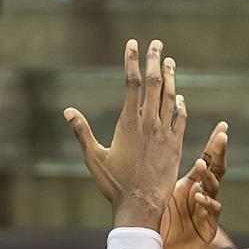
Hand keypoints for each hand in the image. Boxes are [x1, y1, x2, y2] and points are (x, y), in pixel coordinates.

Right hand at [65, 40, 189, 230]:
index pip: (132, 84)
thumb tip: (68, 111)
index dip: (132, 62)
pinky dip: (180, 106)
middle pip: (154, 85)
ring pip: (170, 99)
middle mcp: (149, 124)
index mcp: (128, 123)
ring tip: (170, 61)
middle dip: (155, 62)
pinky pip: (180, 121)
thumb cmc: (114, 183)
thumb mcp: (93, 157)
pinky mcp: (176, 147)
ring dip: (171, 78)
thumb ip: (82, 132)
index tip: (133, 44)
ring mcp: (165, 135)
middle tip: (157, 43)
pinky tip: (179, 98)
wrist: (142, 205)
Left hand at [157, 120, 227, 248]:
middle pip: (216, 172)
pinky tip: (199, 196)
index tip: (223, 127)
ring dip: (209, 177)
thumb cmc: (149, 229)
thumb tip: (153, 150)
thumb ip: (159, 178)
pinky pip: (212, 212)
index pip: (206, 161)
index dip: (215, 145)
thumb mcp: (154, 197)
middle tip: (222, 136)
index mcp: (188, 187)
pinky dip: (207, 203)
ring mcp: (206, 213)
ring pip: (214, 190)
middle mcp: (200, 197)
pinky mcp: (207, 230)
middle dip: (219, 154)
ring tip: (201, 167)